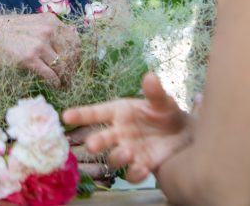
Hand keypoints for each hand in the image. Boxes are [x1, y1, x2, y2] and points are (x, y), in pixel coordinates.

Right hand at [0, 12, 79, 87]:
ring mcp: (40, 45)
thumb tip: (72, 36)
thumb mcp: (35, 22)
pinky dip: (56, 82)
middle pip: (71, 54)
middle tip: (71, 77)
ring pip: (62, 66)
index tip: (75, 63)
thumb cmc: (11, 29)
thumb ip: (52, 29)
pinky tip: (55, 85)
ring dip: (65, 78)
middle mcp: (49, 31)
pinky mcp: (30, 58)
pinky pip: (50, 75)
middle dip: (73, 68)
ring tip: (64, 84)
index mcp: (51, 21)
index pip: (75, 40)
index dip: (77, 54)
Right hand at [62, 73, 190, 182]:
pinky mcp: (140, 166)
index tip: (65, 116)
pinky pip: (132, 174)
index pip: (96, 113)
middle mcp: (119, 132)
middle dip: (95, 142)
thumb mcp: (162, 102)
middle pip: (101, 138)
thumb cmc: (165, 113)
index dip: (81, 114)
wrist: (185, 136)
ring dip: (117, 157)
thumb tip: (151, 76)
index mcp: (119, 112)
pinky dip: (135, 174)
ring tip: (127, 152)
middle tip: (92, 145)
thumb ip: (155, 93)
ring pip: (115, 157)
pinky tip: (143, 169)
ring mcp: (128, 151)